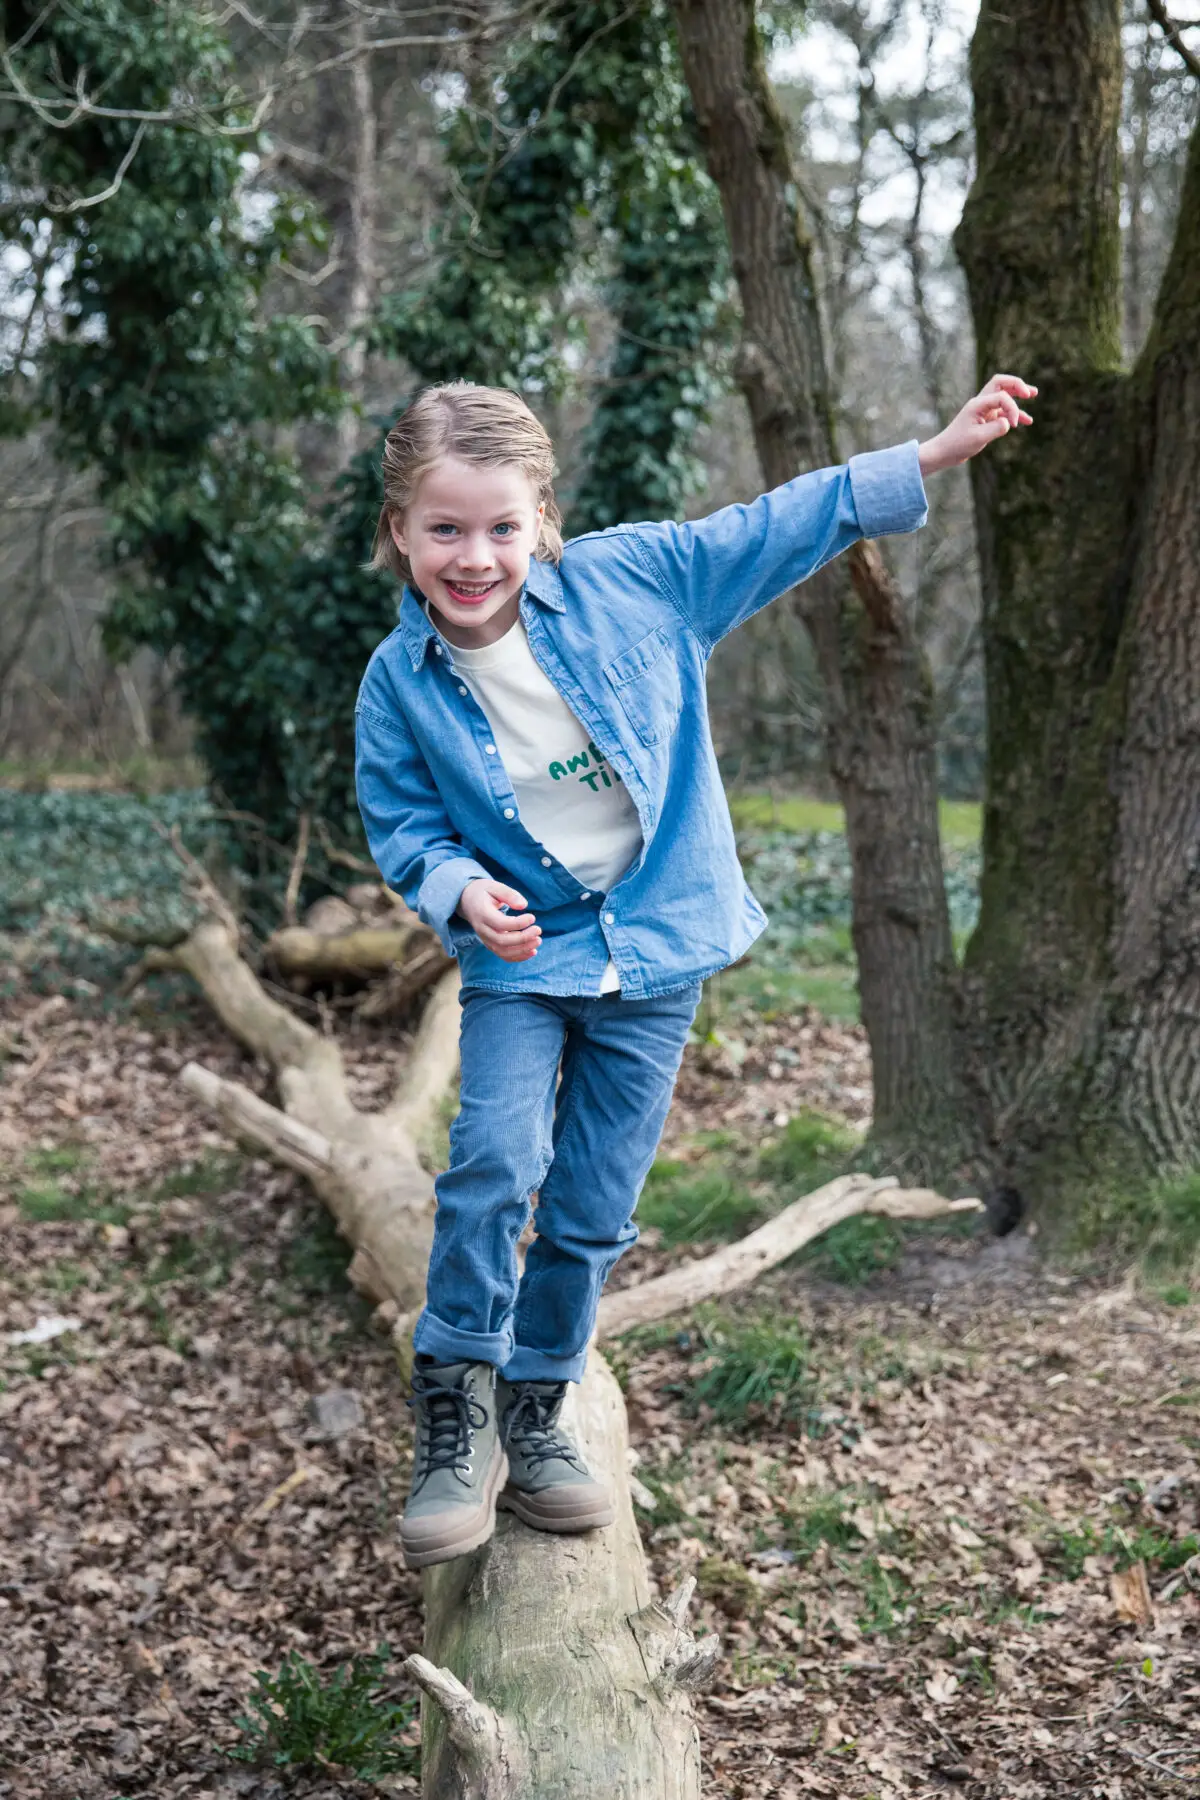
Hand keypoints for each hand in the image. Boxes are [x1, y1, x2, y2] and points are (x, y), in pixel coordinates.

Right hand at [457, 878, 541, 962]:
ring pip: (503, 951)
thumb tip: (524, 905)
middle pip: (502, 941)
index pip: (501, 924)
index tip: (532, 917)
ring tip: (538, 941)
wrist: (467, 901)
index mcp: (482, 914)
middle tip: (538, 930)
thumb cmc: (483, 892)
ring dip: (522, 950)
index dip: (518, 923)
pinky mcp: (490, 944)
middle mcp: (482, 929)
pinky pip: (503, 955)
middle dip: (523, 938)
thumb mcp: (494, 886)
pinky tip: (532, 951)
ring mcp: (485, 939)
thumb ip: (509, 895)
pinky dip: (518, 956)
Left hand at [918, 373, 1036, 475]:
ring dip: (1018, 393)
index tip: (1013, 425)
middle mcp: (981, 403)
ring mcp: (983, 410)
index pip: (1002, 396)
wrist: (944, 452)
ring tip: (1034, 393)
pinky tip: (1027, 420)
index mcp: (978, 404)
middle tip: (1030, 393)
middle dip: (1017, 384)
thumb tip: (1009, 422)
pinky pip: (1002, 412)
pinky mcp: (985, 419)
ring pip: (1003, 395)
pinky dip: (1014, 413)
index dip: (1013, 408)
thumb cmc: (957, 444)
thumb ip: (996, 428)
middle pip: (1001, 383)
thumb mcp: (978, 438)